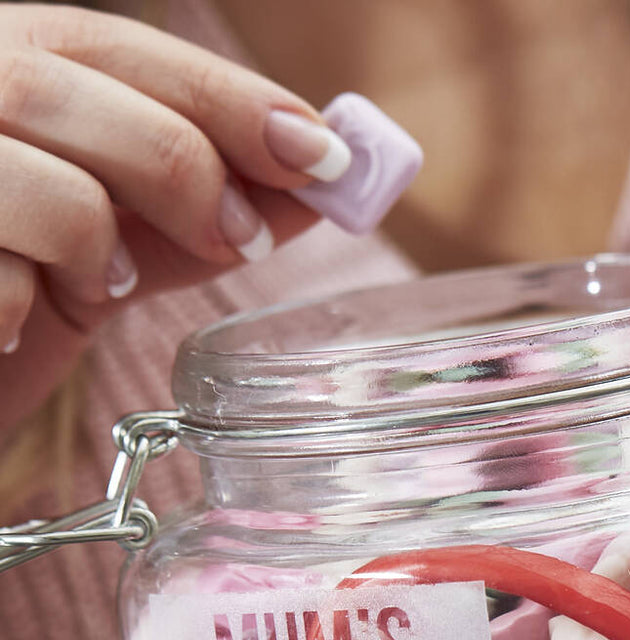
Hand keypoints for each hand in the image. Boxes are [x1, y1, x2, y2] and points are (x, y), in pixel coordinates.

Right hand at [0, 3, 350, 429]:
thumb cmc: (18, 302)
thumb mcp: (116, 251)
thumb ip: (198, 215)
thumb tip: (317, 186)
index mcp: (7, 71)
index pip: (118, 49)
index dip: (229, 97)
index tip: (324, 153)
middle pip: (74, 82)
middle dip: (184, 165)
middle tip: (242, 238)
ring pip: (32, 166)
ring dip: (98, 235)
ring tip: (106, 285)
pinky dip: (18, 299)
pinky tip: (11, 325)